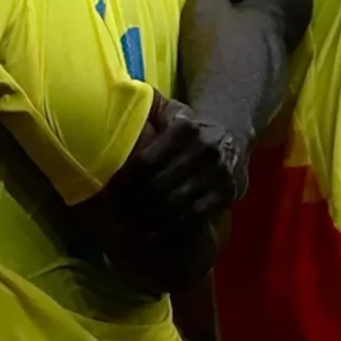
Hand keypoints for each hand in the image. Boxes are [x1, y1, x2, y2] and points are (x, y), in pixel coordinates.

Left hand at [118, 99, 248, 250]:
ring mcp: (218, 174)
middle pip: (159, 185)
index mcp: (185, 129)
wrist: (234, 133)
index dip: (124, 180)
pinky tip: (152, 235)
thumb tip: (114, 105)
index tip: (106, 192)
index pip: (147, 160)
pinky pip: (195, 216)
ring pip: (176, 204)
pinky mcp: (227, 194)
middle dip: (132, 203)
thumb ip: (148, 109)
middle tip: (111, 215)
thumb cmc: (190, 126)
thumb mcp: (173, 110)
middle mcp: (204, 150)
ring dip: (149, 219)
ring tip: (127, 228)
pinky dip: (171, 228)